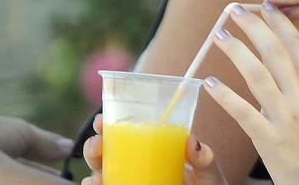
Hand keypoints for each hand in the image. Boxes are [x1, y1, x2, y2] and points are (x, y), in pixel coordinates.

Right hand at [80, 114, 226, 184]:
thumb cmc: (204, 184)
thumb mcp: (206, 169)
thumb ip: (203, 158)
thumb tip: (193, 141)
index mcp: (151, 150)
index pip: (125, 134)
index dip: (109, 125)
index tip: (101, 119)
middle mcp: (134, 166)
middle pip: (105, 154)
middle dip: (94, 146)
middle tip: (98, 143)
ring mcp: (128, 182)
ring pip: (101, 174)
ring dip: (93, 172)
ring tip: (96, 176)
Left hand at [204, 3, 298, 183]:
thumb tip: (277, 73)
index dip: (282, 24)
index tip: (267, 6)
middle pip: (277, 53)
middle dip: (256, 27)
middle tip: (235, 10)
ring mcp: (287, 119)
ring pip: (259, 75)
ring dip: (237, 51)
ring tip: (219, 35)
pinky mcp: (270, 140)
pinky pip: (243, 112)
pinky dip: (225, 95)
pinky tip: (210, 83)